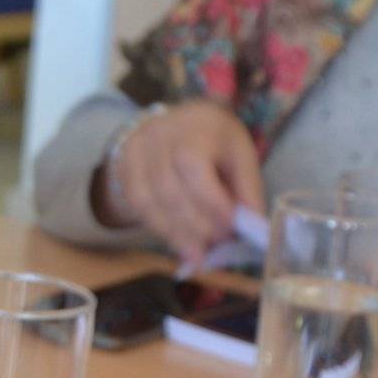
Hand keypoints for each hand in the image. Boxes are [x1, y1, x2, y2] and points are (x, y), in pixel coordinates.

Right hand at [95, 99, 263, 262]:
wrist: (180, 123)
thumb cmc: (216, 141)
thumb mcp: (241, 154)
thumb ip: (248, 189)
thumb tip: (253, 227)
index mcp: (195, 128)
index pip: (193, 167)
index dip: (211, 203)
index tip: (231, 228)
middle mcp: (158, 137)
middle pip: (170, 190)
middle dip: (197, 225)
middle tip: (219, 244)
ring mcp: (136, 154)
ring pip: (150, 202)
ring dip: (177, 234)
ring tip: (200, 254)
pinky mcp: (125, 171)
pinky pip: (138, 208)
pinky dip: (160, 230)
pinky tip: (180, 244)